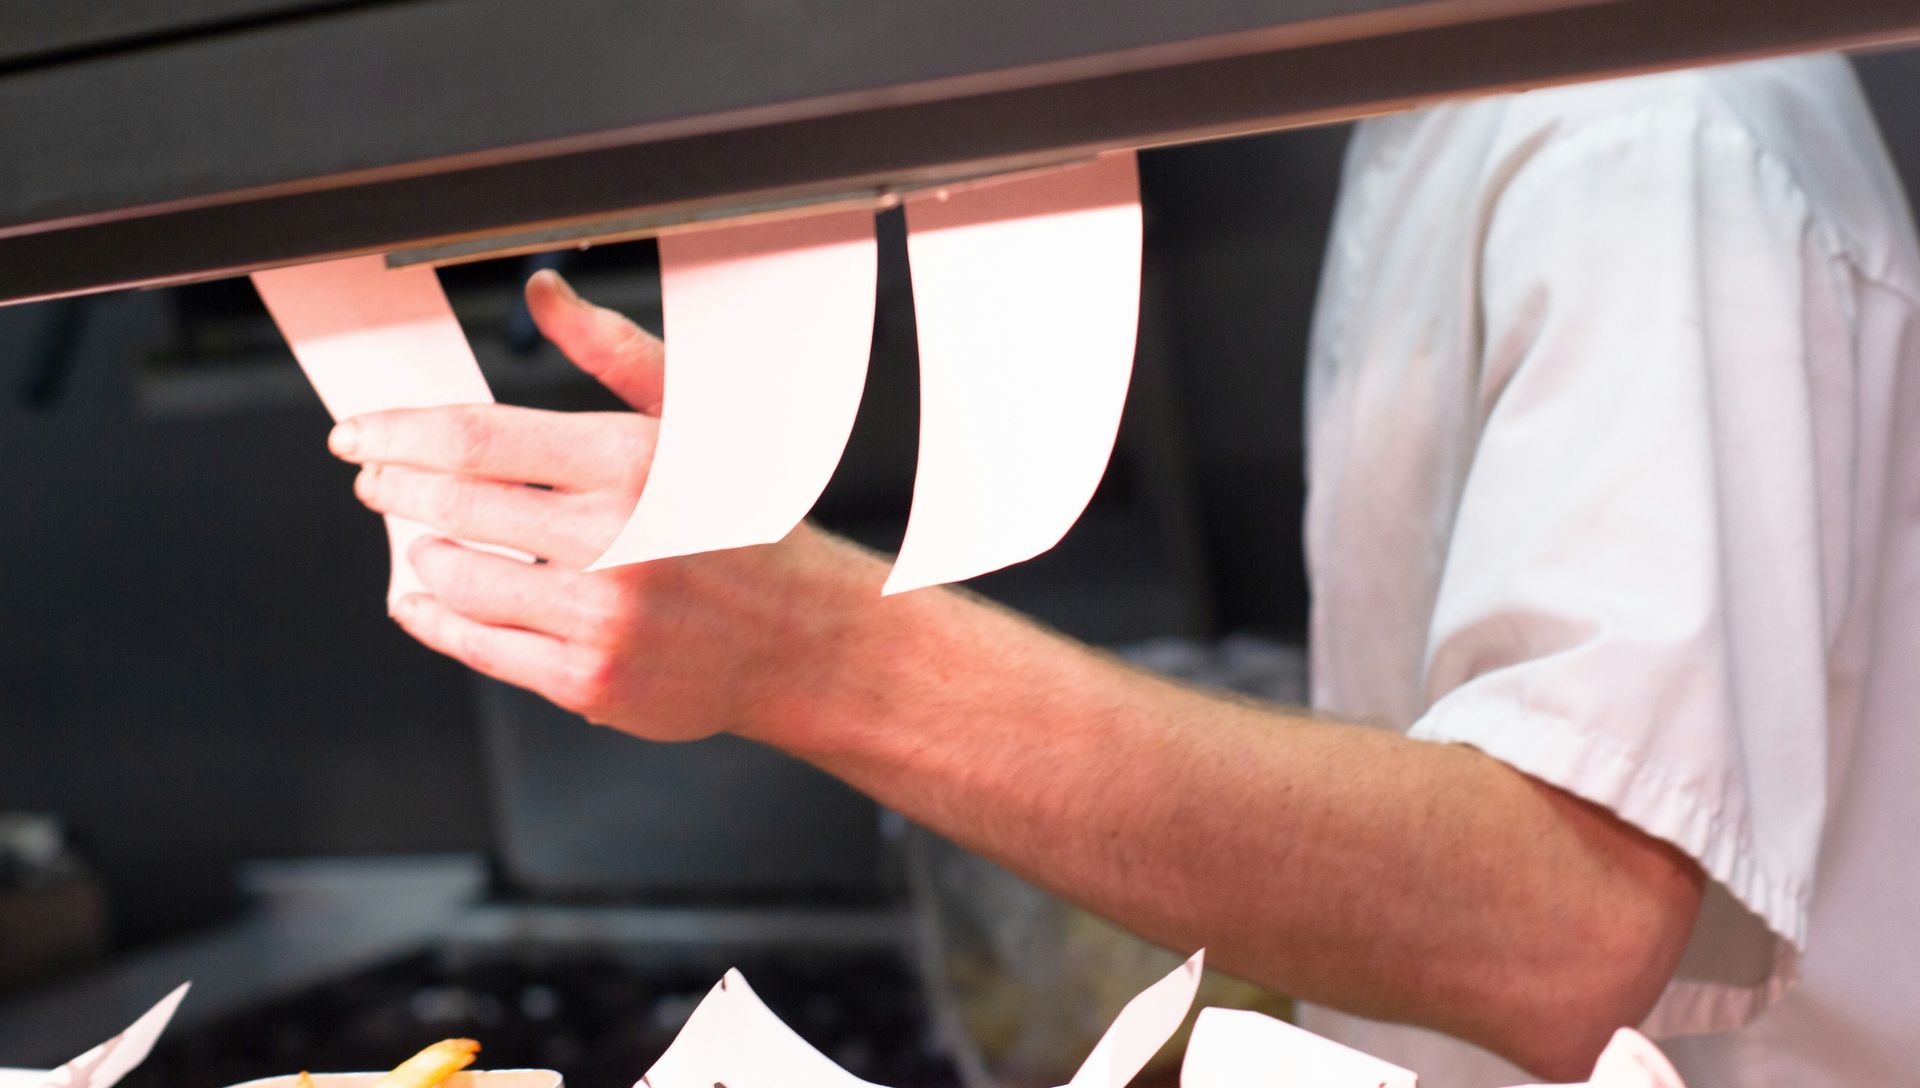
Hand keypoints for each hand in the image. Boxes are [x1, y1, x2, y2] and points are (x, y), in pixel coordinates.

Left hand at [330, 270, 885, 740]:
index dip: (399, 433)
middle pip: (453, 506)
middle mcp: (615, 540)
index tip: (359, 434)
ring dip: (422, 555)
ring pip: (456, 579)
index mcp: (633, 462)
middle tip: (377, 482)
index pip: (476, 438)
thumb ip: (612, 352)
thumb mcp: (695, 422)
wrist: (800, 638)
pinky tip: (423, 600)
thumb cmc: (744, 524)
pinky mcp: (589, 681)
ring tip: (425, 542)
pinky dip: (434, 620)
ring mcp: (599, 618)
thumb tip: (542, 292)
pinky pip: (477, 647)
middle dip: (395, 489)